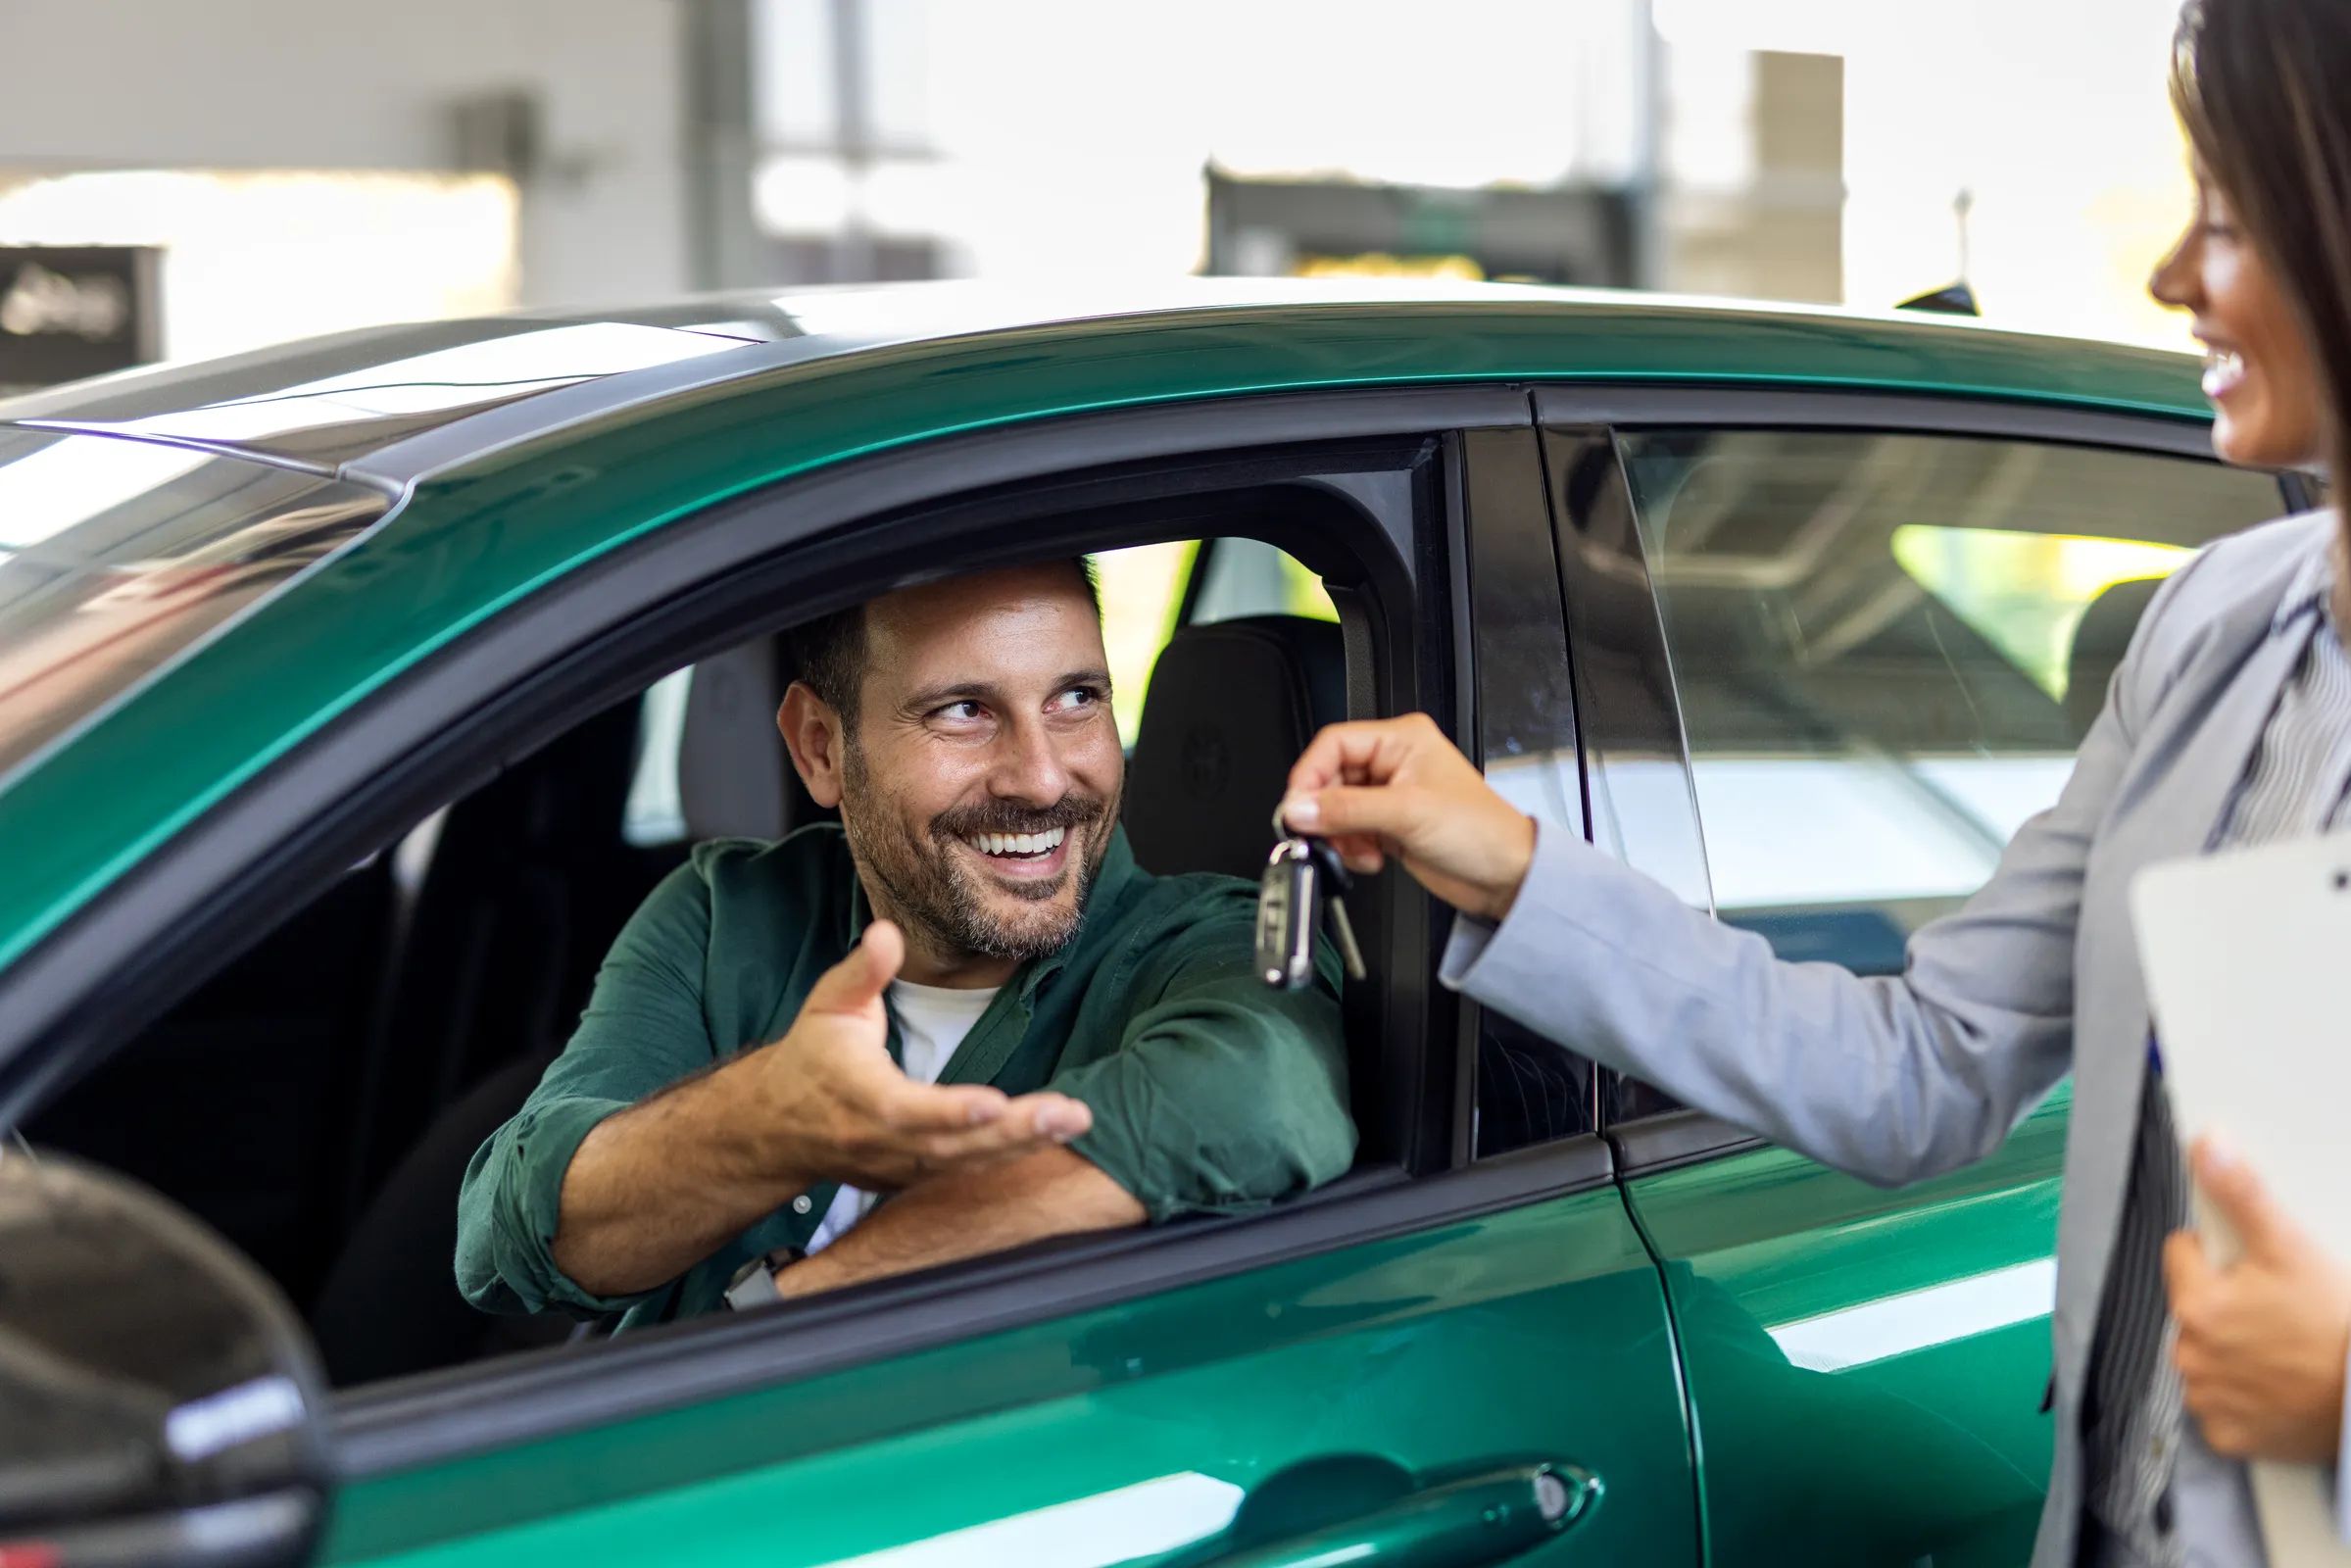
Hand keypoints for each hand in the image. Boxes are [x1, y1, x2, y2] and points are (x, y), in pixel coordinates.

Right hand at [750, 921, 1091, 1191]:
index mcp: (861, 1096)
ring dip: (1024, 1145)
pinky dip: (1010, 1158)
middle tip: (1069, 1115)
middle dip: (1014, 1133)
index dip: (950, 1112)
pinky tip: (1053, 1137)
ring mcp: (900, 1167)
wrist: (777, 1127)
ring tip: (1074, 1122)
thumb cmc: (812, 1055)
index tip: (995, 1106)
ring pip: (967, 1164)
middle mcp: (883, 1142)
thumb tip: (886, 932)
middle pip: (952, 1145)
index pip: (907, 1110)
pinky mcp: (914, 1178)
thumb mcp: (829, 1004)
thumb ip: (862, 971)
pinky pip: (967, 1172)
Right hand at [1278, 713, 1536, 921]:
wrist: (1506, 876)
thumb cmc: (1482, 832)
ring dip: (1339, 834)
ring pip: (1336, 808)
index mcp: (1402, 740)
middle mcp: (1393, 763)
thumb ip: (1347, 810)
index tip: (1298, 805)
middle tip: (1319, 833)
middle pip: (1330, 777)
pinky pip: (1348, 831)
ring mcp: (1389, 795)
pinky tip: (1370, 858)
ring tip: (1356, 850)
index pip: (1335, 743)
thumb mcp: (1407, 813)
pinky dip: (1350, 847)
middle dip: (1325, 811)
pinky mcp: (1388, 826)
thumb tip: (1299, 808)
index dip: (1310, 774)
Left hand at [2165, 1130, 2350, 1462]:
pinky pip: (2221, 1405)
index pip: (2182, 1254)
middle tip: (2275, 1311)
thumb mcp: (2290, 1248)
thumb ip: (2244, 1194)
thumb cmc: (2335, 1327)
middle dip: (2224, 1302)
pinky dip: (2243, 1396)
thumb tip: (2208, 1145)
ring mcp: (2206, 1399)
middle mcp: (2188, 1354)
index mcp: (2195, 1304)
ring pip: (2204, 1354)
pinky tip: (2276, 1386)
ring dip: (2231, 1348)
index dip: (2217, 1253)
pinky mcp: (2227, 1435)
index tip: (2252, 1267)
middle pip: (2192, 1306)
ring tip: (2281, 1349)